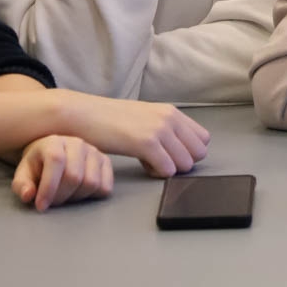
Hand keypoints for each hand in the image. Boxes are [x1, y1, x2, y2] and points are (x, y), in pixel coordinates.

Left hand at [12, 135, 113, 210]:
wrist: (53, 153)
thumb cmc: (37, 166)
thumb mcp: (23, 174)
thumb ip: (21, 185)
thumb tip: (29, 195)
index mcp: (54, 142)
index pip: (56, 161)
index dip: (48, 187)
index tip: (41, 206)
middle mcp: (77, 143)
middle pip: (75, 176)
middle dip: (61, 196)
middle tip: (52, 203)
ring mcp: (94, 151)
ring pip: (92, 182)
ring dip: (77, 197)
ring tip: (65, 196)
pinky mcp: (105, 161)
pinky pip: (106, 186)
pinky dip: (93, 196)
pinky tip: (79, 193)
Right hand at [54, 91, 209, 176]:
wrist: (83, 115)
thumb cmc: (109, 120)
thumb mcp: (144, 118)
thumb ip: (163, 129)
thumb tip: (179, 148)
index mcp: (172, 112)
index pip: (203, 139)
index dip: (188, 152)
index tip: (169, 154)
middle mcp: (170, 118)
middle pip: (199, 153)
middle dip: (182, 163)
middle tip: (159, 161)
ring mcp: (159, 129)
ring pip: (186, 163)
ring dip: (169, 169)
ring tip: (149, 163)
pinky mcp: (146, 142)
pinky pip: (168, 169)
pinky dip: (158, 173)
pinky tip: (143, 166)